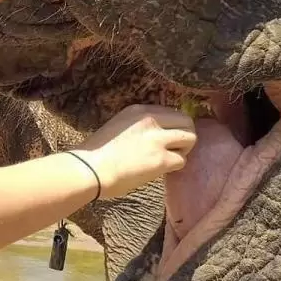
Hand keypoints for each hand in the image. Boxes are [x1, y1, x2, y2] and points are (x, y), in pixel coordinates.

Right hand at [73, 104, 196, 198]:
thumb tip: (158, 133)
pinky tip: (162, 170)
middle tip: (175, 148)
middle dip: (185, 135)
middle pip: (186, 121)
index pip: (171, 112)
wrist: (90, 169)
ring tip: (169, 159)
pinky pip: (182, 160)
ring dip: (183, 150)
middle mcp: (151, 120)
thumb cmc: (97, 153)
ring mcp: (157, 139)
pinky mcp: (161, 159)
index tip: (168, 137)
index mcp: (138, 110)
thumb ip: (140, 126)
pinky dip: (175, 166)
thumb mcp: (119, 126)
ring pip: (190, 138)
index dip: (173, 126)